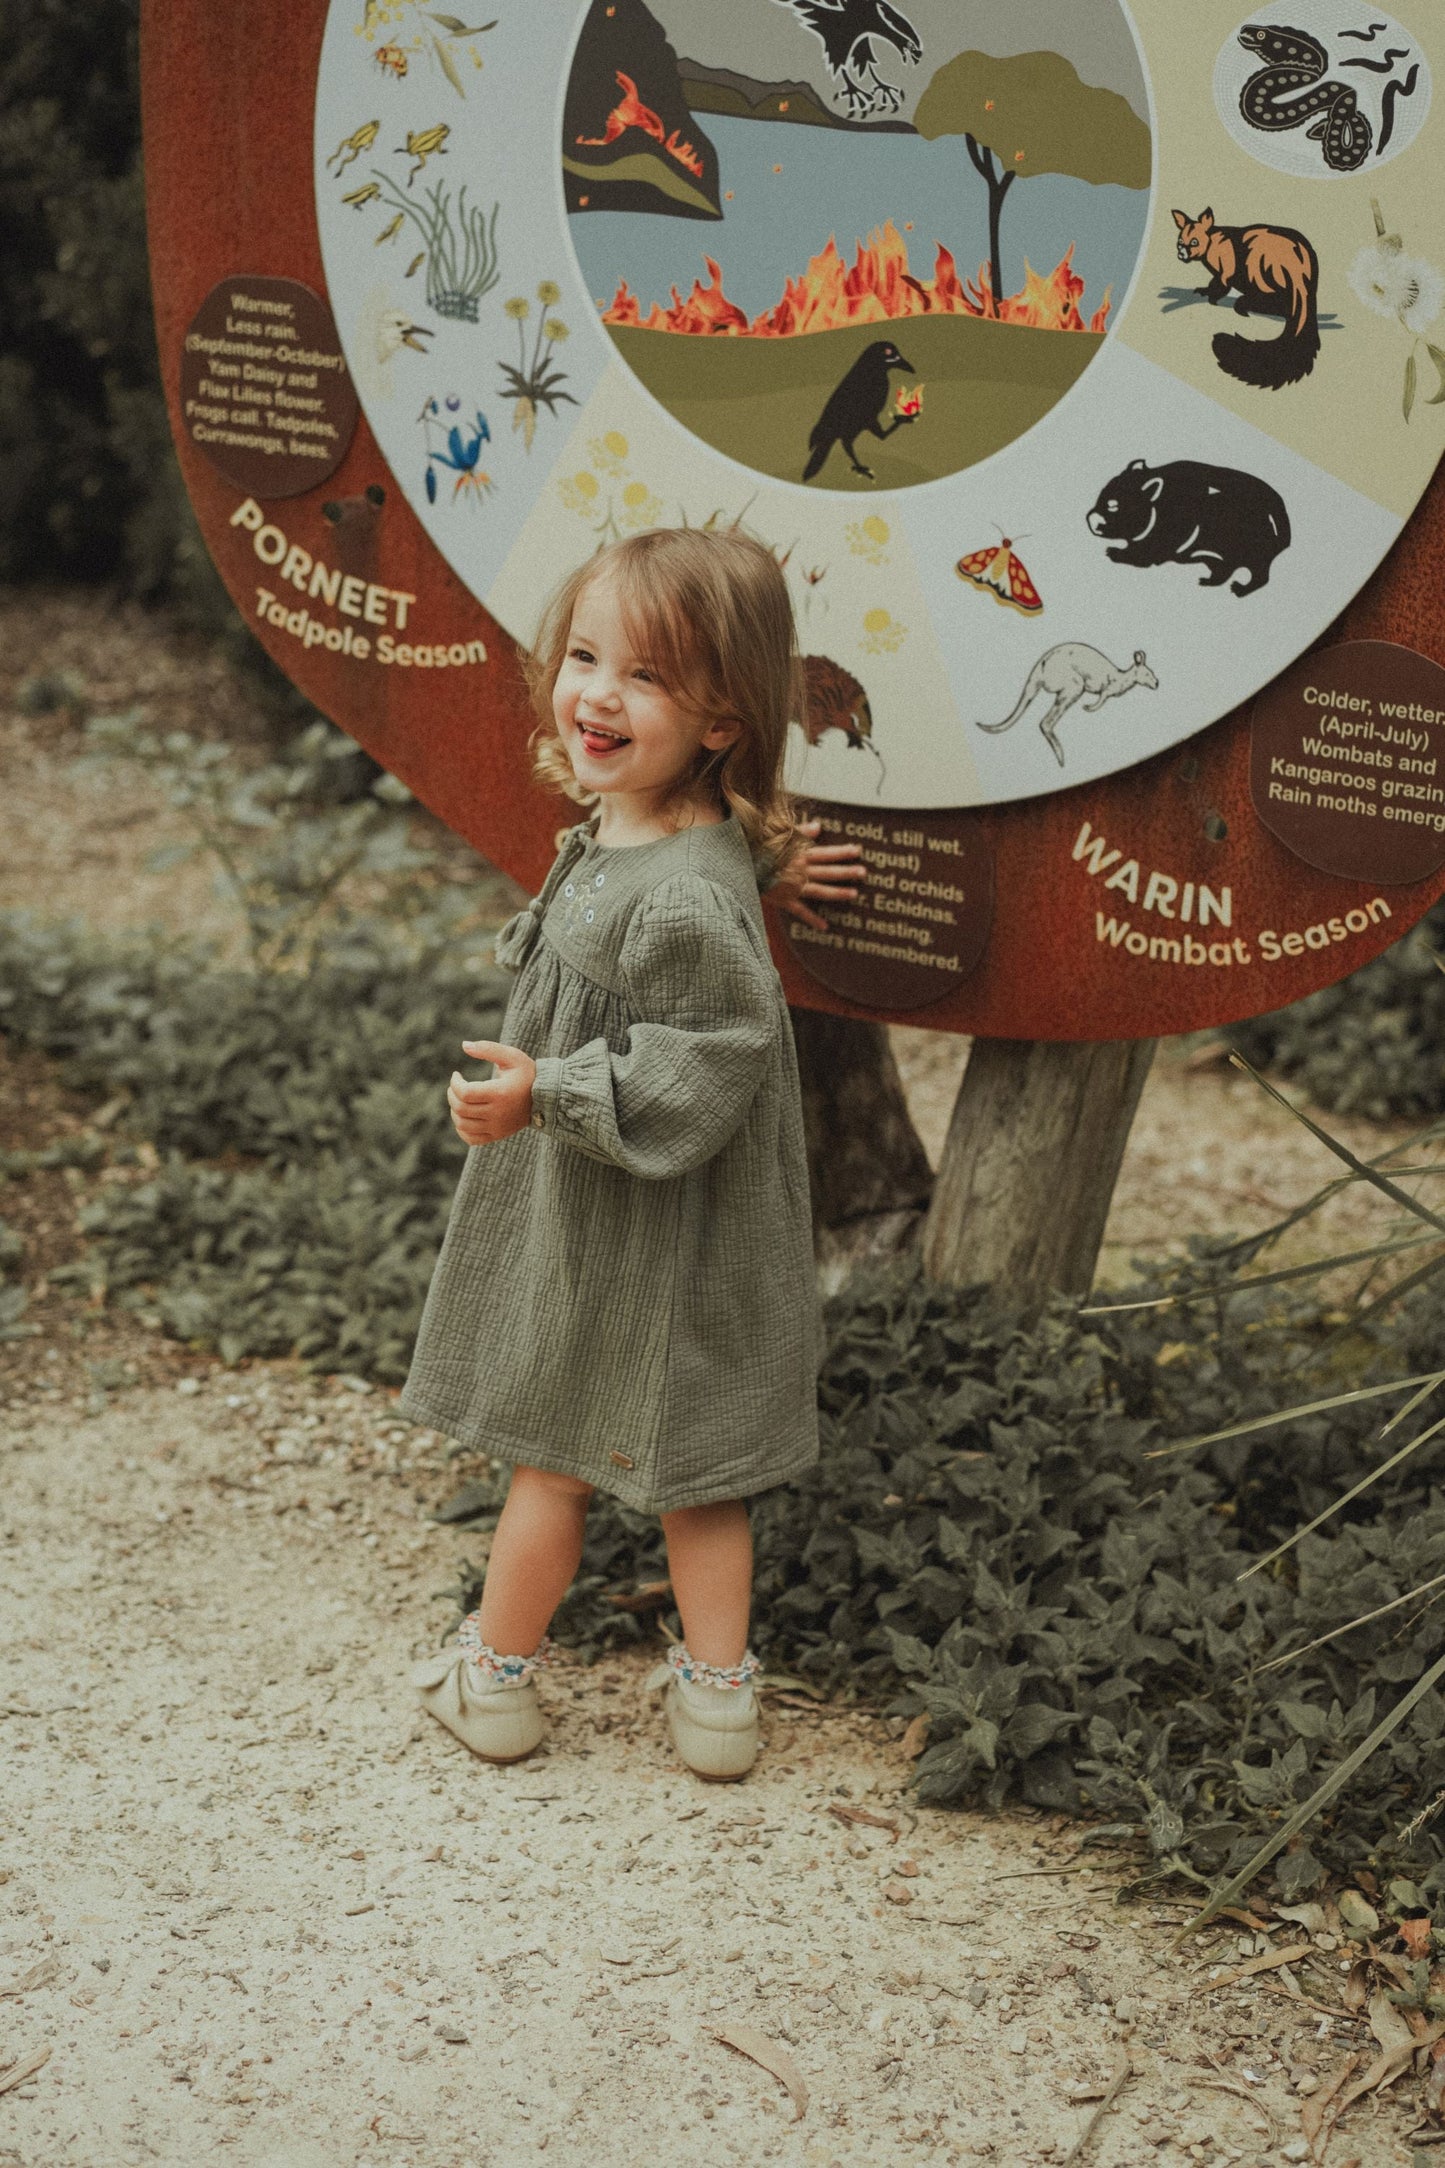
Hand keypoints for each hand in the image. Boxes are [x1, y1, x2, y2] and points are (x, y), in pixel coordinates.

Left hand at [449, 1039, 536, 1145]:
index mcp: (500, 1093)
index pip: (465, 1093)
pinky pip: (471, 1139)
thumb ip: (487, 1049)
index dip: (455, 1083)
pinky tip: (465, 1116)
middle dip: (452, 1094)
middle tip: (456, 1085)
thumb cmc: (527, 1074)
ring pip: (462, 1125)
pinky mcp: (498, 1135)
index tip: (457, 1075)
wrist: (546, 1097)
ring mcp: (497, 1127)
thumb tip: (464, 1045)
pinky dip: (462, 1129)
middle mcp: (498, 1113)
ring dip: (455, 1111)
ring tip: (460, 1099)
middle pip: (461, 1109)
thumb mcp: (511, 1056)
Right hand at [766, 818, 867, 932]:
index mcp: (799, 854)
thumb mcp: (780, 836)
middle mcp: (800, 870)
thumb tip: (818, 826)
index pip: (826, 853)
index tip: (858, 851)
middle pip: (828, 871)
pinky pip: (801, 911)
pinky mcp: (784, 899)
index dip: (842, 852)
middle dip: (847, 871)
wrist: (742, 864)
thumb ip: (801, 832)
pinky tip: (825, 926)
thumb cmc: (760, 848)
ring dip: (837, 892)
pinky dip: (812, 919)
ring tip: (854, 894)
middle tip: (864, 872)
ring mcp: (794, 886)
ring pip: (820, 890)